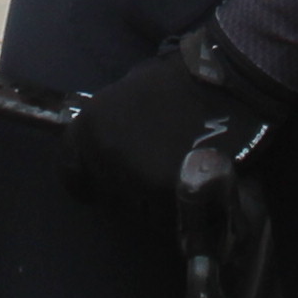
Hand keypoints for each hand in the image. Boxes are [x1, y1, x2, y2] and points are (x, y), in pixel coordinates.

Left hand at [67, 22, 297, 221]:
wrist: (226, 83)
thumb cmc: (182, 78)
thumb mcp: (131, 90)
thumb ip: (114, 120)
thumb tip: (114, 140)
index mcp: (89, 126)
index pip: (71, 172)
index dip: (87, 182)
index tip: (98, 188)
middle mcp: (104, 155)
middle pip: (109, 195)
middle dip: (128, 193)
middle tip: (154, 180)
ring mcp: (133, 177)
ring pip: (138, 212)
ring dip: (154, 206)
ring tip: (179, 186)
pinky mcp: (165, 194)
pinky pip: (167, 219)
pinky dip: (179, 215)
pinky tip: (195, 196)